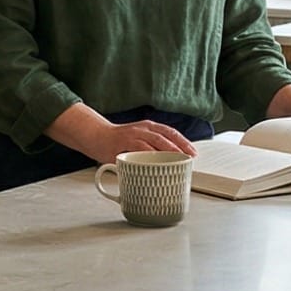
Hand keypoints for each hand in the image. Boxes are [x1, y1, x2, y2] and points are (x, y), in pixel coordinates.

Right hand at [46, 104, 199, 163]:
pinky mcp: (122, 144)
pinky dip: (147, 156)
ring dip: (166, 152)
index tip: (194, 152)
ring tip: (176, 161)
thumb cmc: (119, 141)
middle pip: (165, 137)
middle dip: (179, 147)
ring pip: (153, 142)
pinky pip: (137, 149)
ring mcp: (132, 135)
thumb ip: (151, 147)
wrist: (96, 135)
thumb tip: (169, 164)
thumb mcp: (138, 140)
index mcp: (148, 126)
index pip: (170, 132)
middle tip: (189, 158)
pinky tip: (155, 164)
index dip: (183, 141)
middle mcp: (142, 128)